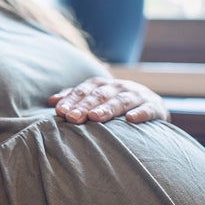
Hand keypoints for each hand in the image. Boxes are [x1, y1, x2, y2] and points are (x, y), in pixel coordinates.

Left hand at [48, 76, 169, 123]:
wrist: (150, 105)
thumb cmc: (113, 103)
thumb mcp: (94, 98)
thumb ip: (74, 98)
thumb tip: (50, 101)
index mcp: (101, 85)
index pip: (83, 91)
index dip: (71, 100)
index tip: (60, 111)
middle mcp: (118, 87)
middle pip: (99, 95)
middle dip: (84, 106)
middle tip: (72, 117)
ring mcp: (136, 95)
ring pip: (120, 101)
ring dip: (107, 108)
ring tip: (95, 117)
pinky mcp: (154, 106)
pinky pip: (147, 109)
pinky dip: (140, 113)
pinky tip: (131, 120)